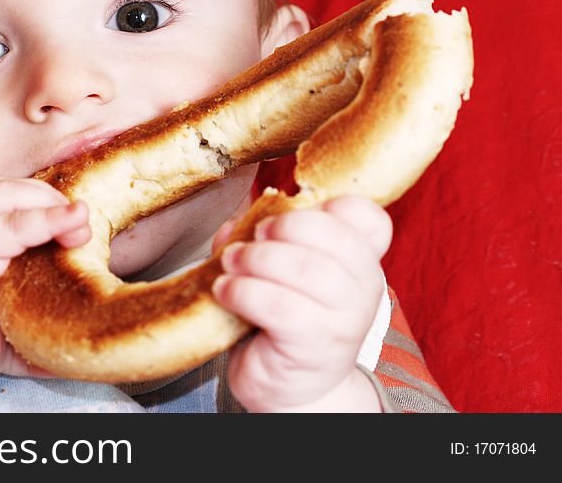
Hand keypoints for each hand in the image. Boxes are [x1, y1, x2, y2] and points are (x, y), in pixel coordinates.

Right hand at [0, 177, 89, 410]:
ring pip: (14, 196)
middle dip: (56, 201)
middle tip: (85, 228)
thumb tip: (77, 338)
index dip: (49, 204)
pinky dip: (45, 220)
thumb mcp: (3, 322)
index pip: (14, 197)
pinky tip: (72, 222)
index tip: (79, 224)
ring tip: (82, 226)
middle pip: (18, 189)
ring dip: (54, 207)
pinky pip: (12, 223)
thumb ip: (36, 319)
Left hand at [211, 196, 390, 411]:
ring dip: (255, 258)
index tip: (290, 212)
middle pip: (333, 235)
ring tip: (230, 263)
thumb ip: (260, 239)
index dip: (330, 206)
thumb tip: (233, 225)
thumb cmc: (285, 320)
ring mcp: (345, 319)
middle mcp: (364, 287)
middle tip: (253, 236)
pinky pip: (278, 306)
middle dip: (282, 227)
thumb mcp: (280, 271)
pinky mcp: (315, 346)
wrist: (291, 387)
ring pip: (304, 268)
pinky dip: (242, 291)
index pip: (367, 218)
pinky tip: (225, 291)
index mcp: (361, 260)